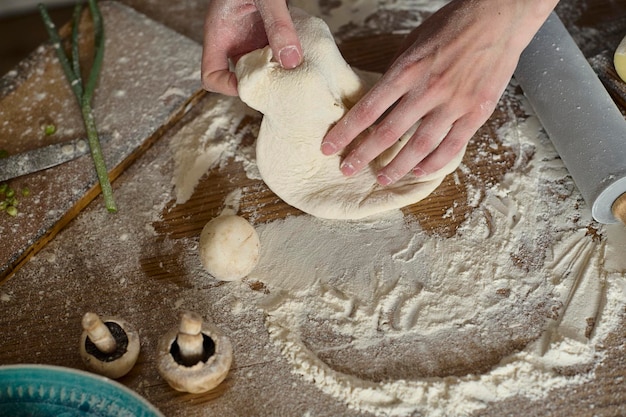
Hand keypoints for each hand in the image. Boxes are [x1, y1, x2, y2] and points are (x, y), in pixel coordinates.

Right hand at [202, 0, 302, 95]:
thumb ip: (278, 24)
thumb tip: (291, 61)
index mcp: (221, 33)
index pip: (211, 77)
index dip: (229, 87)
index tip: (255, 84)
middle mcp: (235, 40)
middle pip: (239, 78)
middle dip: (260, 86)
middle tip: (284, 84)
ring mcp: (252, 38)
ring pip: (261, 69)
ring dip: (278, 74)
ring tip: (298, 73)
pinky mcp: (269, 33)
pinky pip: (278, 54)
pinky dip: (290, 59)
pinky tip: (305, 56)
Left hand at [321, 0, 558, 185]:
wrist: (499, 16)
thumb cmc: (453, 24)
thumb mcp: (413, 42)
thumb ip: (397, 73)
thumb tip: (381, 98)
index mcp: (407, 70)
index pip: (368, 110)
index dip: (346, 132)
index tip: (330, 147)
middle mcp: (427, 90)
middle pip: (388, 133)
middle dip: (363, 155)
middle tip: (348, 169)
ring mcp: (454, 103)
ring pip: (419, 146)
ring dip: (397, 166)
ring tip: (382, 178)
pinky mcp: (476, 112)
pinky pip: (452, 146)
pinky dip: (433, 163)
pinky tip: (419, 171)